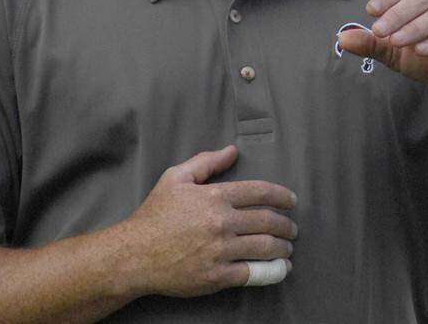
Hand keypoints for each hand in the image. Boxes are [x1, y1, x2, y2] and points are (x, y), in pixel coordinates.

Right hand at [121, 145, 295, 297]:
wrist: (135, 254)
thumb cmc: (155, 214)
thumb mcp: (175, 178)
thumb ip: (206, 162)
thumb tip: (232, 151)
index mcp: (214, 196)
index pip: (260, 192)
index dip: (281, 196)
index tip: (291, 201)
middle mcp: (221, 222)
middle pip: (268, 221)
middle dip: (286, 224)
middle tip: (292, 228)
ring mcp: (221, 251)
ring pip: (266, 247)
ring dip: (284, 247)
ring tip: (288, 247)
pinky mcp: (218, 276)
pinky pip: (255, 274)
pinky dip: (274, 271)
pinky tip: (282, 268)